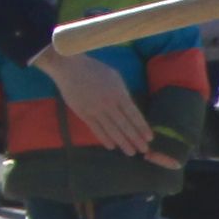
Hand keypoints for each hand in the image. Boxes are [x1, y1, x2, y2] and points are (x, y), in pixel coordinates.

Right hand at [36, 48, 155, 159]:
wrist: (69, 67)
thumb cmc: (94, 69)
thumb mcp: (114, 77)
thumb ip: (123, 93)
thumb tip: (130, 109)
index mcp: (118, 94)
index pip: (134, 115)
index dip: (142, 127)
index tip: (149, 138)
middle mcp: (109, 104)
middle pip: (125, 125)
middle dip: (136, 139)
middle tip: (144, 150)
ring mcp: (95, 109)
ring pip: (112, 130)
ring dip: (122, 142)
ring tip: (130, 152)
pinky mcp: (83, 113)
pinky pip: (96, 129)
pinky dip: (104, 138)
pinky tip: (111, 146)